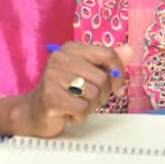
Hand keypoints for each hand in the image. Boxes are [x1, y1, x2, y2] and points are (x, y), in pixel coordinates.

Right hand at [12, 42, 128, 137]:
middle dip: (103, 95)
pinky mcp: (49, 97)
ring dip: (91, 106)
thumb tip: (130, 50)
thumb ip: (109, 62)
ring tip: (78, 104)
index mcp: (72, 48)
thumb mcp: (89, 73)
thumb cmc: (66, 91)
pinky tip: (70, 113)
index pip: (108, 54)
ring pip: (93, 94)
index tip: (117, 86)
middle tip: (90, 99)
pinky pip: (81, 108)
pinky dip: (81, 115)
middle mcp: (60, 58)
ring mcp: (52, 76)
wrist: (35, 112)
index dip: (118, 73)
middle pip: (102, 78)